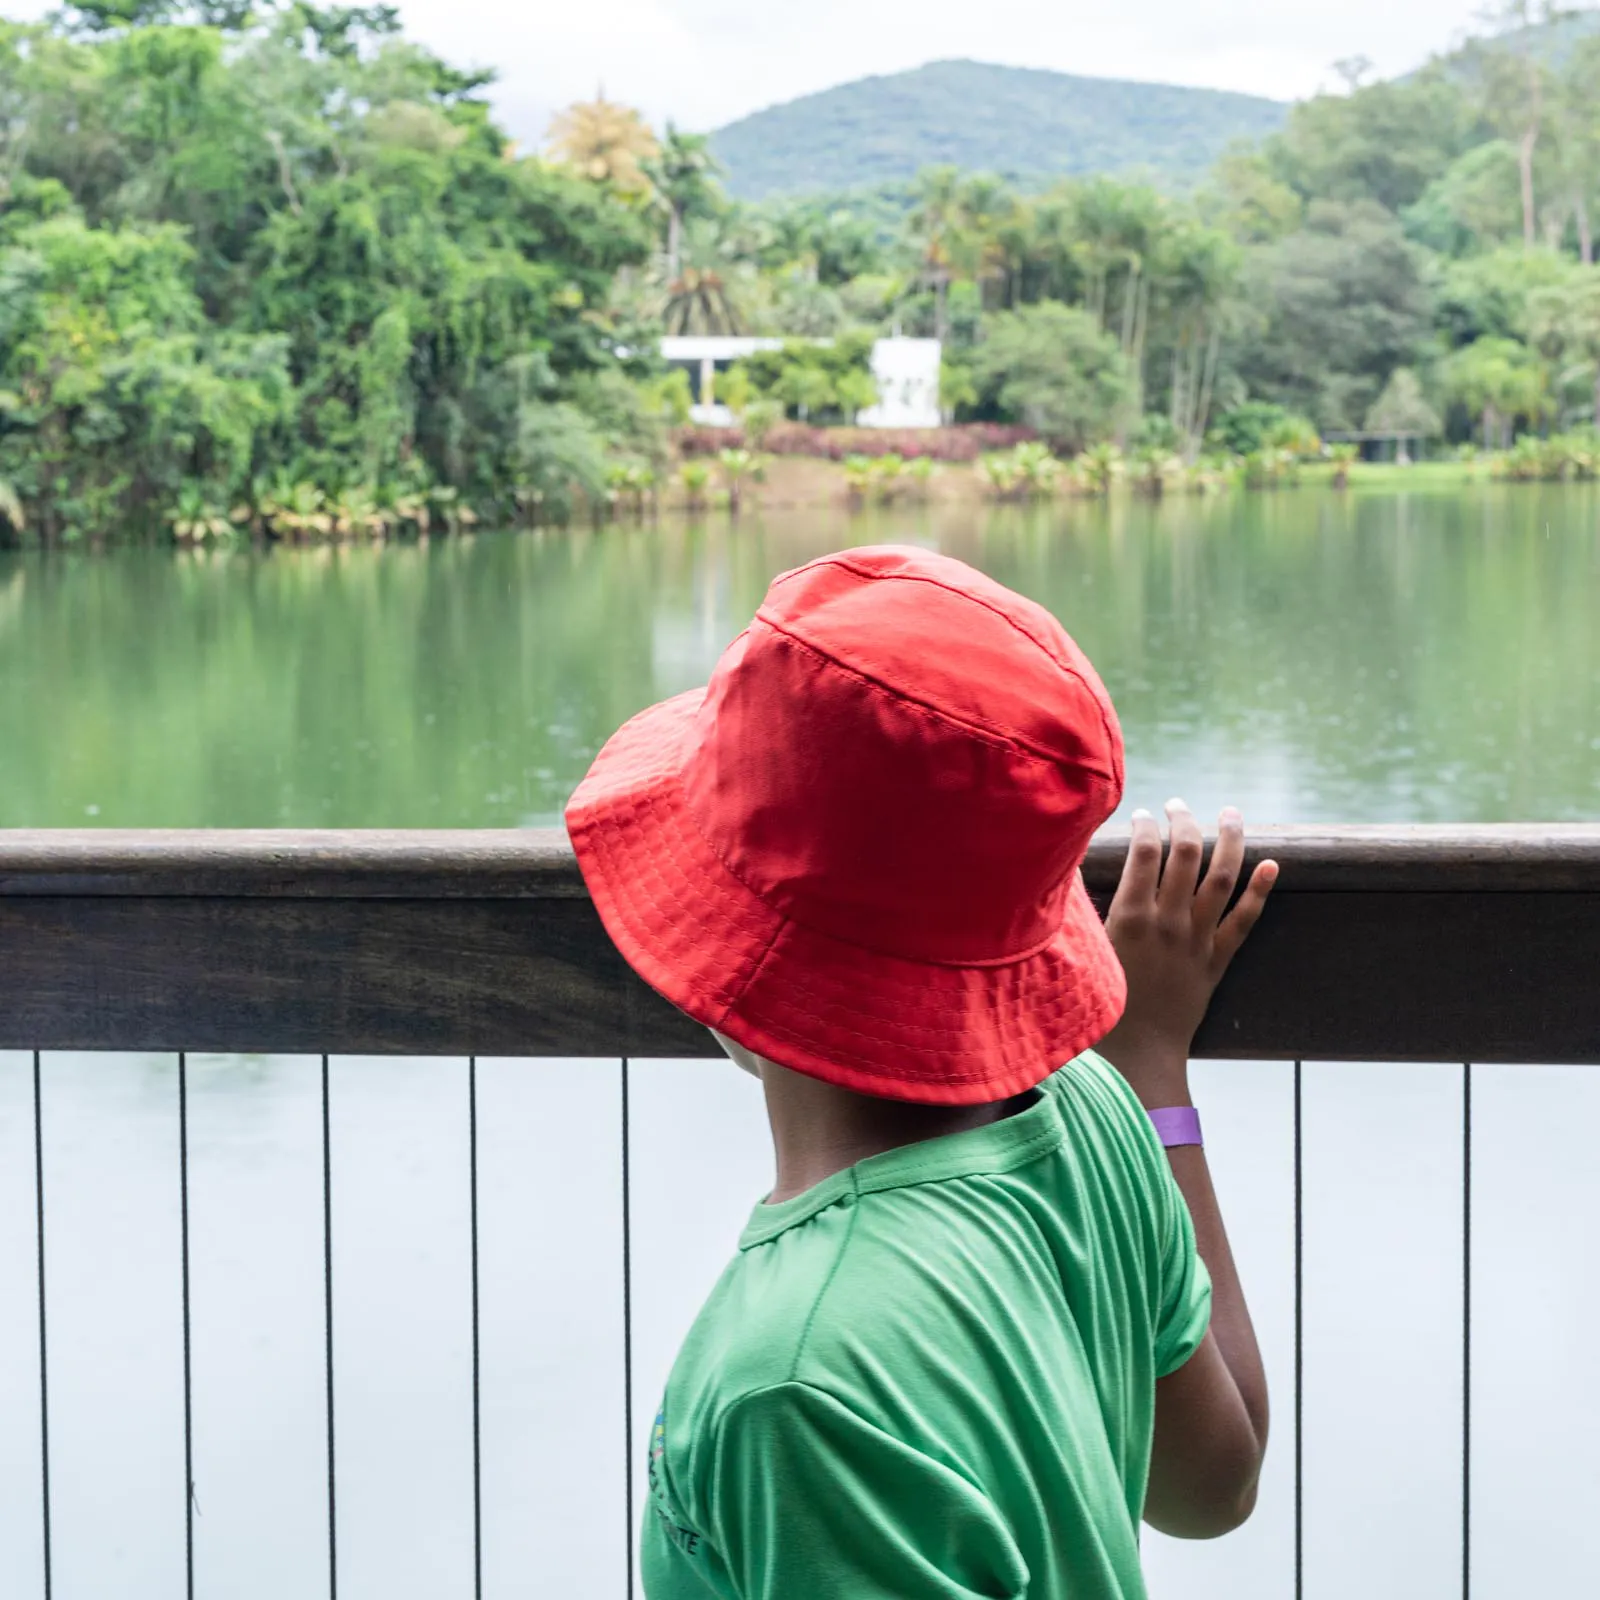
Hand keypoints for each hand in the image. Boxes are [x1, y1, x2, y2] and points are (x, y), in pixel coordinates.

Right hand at [1096, 800, 1276, 1107]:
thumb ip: (1083, 914)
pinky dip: (1261, 891)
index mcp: (1131, 918)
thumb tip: (1069, 876)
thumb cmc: (1099, 1010)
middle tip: (1177, 805)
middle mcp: (1169, 922)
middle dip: (1183, 820)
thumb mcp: (1084, 954)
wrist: (1139, 1057)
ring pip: (1222, 877)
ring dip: (1229, 840)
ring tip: (1231, 813)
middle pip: (1185, 854)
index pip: (1143, 852)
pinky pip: (1245, 920)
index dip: (1144, 825)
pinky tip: (1272, 865)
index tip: (1140, 814)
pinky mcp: (1217, 961)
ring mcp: (1197, 940)